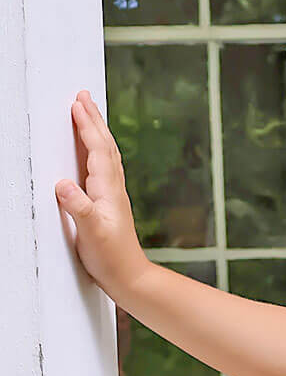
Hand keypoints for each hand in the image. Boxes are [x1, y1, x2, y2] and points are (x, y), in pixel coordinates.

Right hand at [54, 89, 150, 302]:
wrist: (131, 279)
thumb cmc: (112, 259)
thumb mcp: (91, 233)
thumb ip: (79, 208)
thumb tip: (63, 184)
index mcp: (108, 191)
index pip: (97, 150)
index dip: (88, 126)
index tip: (78, 103)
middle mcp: (114, 190)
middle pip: (105, 147)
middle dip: (94, 120)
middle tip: (84, 96)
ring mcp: (113, 197)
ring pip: (106, 156)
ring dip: (97, 132)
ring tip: (89, 114)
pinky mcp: (110, 206)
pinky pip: (103, 169)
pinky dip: (98, 152)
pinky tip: (94, 154)